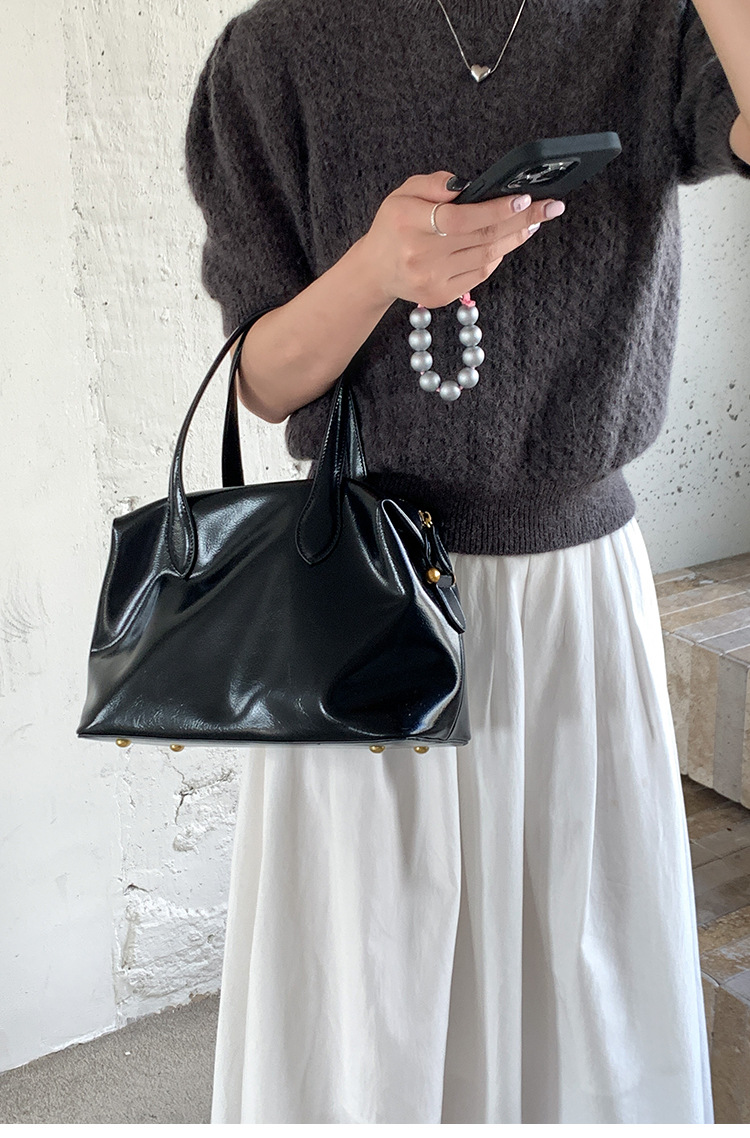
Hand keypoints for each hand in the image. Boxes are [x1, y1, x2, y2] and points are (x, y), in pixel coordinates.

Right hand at [361, 169, 564, 307]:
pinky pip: (479, 275)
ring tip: (534, 221)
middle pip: (480, 237)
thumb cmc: (394, 225)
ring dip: (515, 238)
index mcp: (409, 223)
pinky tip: (508, 240)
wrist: (375, 269)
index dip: (495, 209)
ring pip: (485, 257)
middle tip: (550, 207)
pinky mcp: (439, 296)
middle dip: (520, 220)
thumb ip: (435, 184)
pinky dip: (497, 256)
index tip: (523, 199)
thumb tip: (471, 186)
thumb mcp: (404, 193)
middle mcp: (420, 255)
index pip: (460, 218)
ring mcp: (431, 279)